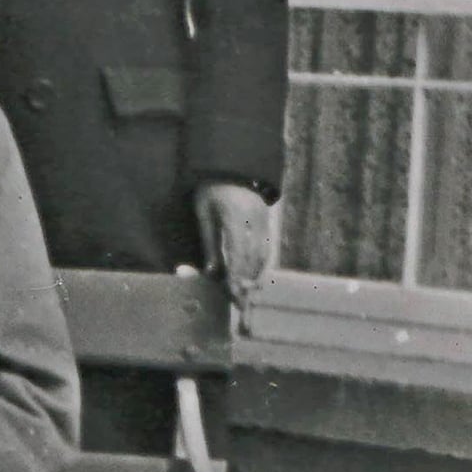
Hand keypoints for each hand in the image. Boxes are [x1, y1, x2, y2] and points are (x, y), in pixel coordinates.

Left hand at [195, 182, 275, 301]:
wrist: (233, 166)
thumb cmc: (211, 189)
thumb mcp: (203, 211)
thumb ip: (209, 242)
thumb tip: (211, 272)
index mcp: (235, 216)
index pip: (237, 253)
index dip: (236, 276)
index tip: (232, 293)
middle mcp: (254, 221)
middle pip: (253, 259)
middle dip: (247, 283)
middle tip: (241, 305)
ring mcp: (264, 221)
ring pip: (263, 256)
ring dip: (255, 278)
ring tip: (247, 297)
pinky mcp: (267, 222)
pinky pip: (267, 249)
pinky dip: (261, 266)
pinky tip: (254, 279)